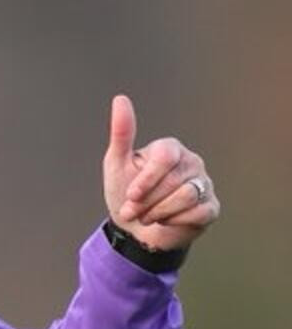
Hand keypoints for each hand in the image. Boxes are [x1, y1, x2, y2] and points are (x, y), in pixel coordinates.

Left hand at [103, 94, 219, 250]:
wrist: (134, 230)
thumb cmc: (125, 193)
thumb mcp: (117, 164)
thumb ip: (121, 133)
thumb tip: (120, 99)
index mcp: (169, 148)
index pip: (165, 157)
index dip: (146, 179)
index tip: (131, 195)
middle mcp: (191, 162)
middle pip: (172, 181)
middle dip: (146, 201)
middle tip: (133, 209)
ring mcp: (204, 183)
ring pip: (186, 196)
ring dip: (158, 212)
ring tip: (147, 216)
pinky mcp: (211, 206)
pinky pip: (197, 213)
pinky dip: (174, 221)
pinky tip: (167, 221)